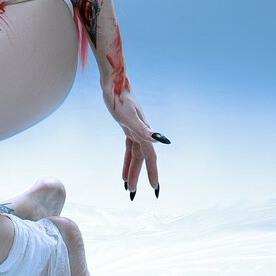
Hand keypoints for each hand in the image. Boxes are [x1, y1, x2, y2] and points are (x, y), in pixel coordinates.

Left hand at [100, 78, 169, 199]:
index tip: (154, 188)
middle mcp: (141, 132)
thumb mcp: (128, 116)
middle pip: (142, 159)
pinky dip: (127, 161)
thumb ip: (145, 130)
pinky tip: (123, 172)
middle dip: (140, 176)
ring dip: (132, 171)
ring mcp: (134, 129)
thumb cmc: (119, 97)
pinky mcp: (126, 127)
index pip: (150, 156)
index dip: (152, 172)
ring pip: (135, 156)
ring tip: (129, 188)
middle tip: (135, 194)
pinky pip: (128, 148)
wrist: (113, 81)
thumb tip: (162, 140)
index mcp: (143, 132)